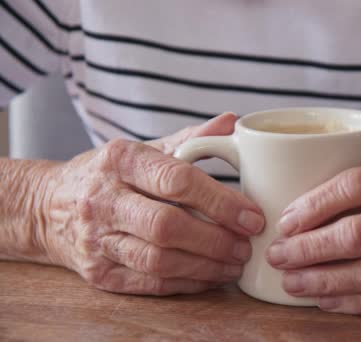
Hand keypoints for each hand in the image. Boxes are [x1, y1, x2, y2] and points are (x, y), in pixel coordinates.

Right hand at [41, 113, 264, 294]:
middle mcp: (103, 199)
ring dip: (206, 266)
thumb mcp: (143, 149)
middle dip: (216, 240)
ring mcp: (96, 239)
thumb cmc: (109, 174)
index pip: (177, 181)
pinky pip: (149, 283)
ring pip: (159, 260)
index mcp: (120, 159)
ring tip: (234, 264)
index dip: (221, 202)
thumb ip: (190, 139)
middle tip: (246, 246)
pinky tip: (209, 277)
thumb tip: (233, 122)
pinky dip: (186, 283)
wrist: (49, 206)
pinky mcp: (97, 272)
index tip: (252, 216)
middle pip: (168, 226)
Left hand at [266, 125, 360, 313]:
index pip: (358, 185)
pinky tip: (328, 302)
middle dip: (308, 247)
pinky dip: (355, 304)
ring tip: (291, 281)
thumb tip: (357, 135)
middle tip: (278, 252)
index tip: (289, 216)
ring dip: (323, 282)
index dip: (315, 204)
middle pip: (356, 235)